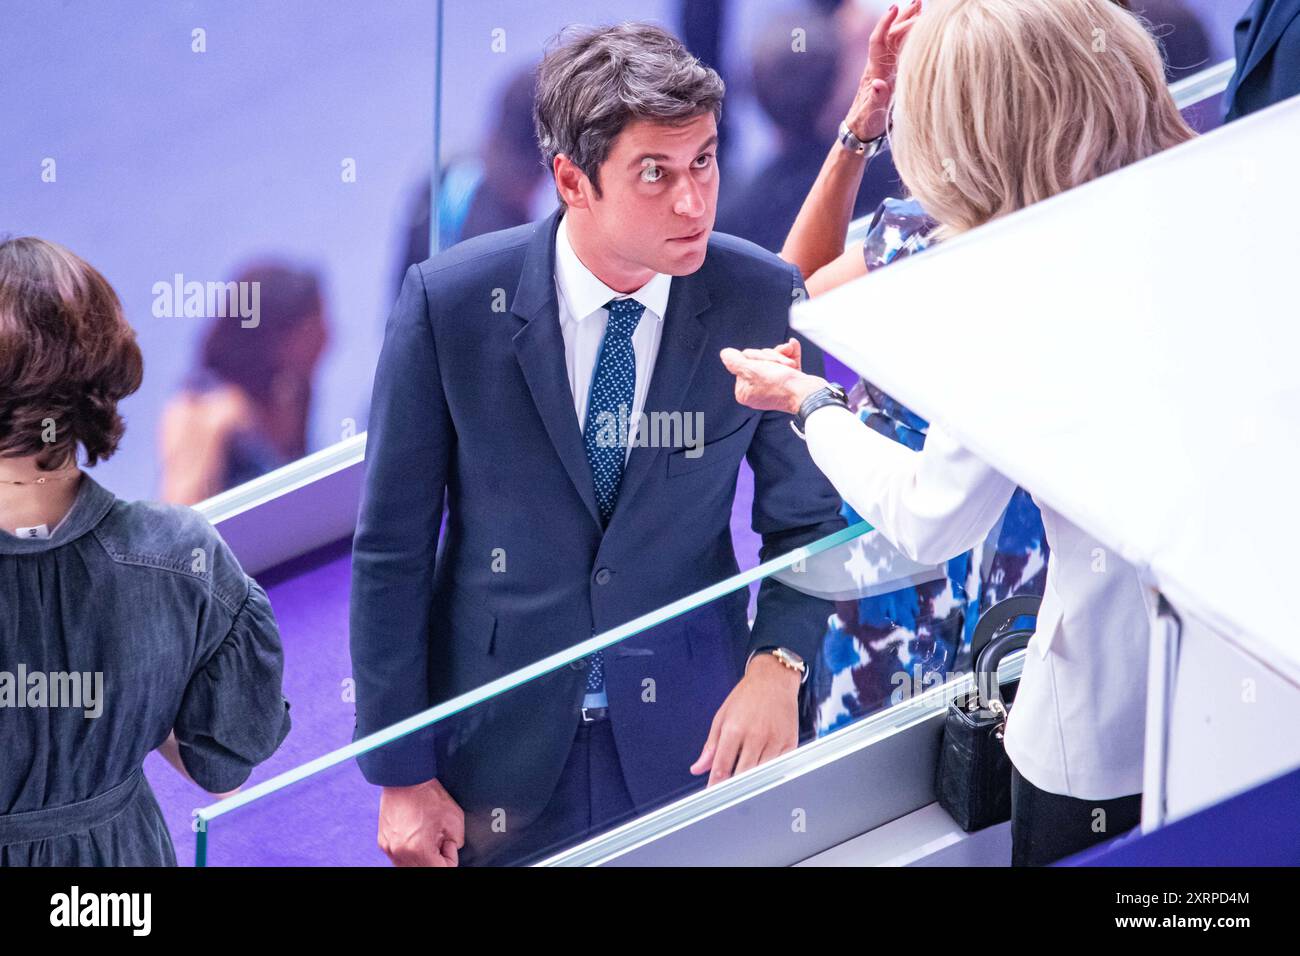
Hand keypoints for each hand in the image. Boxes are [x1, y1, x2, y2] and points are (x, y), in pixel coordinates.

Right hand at [378, 778, 464, 866]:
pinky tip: (415, 834)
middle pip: (423, 870)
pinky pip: (399, 857)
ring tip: (426, 836)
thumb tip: (448, 850)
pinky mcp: (383, 842)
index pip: (440, 871)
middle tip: (440, 840)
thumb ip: (456, 842)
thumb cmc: (429, 795)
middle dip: (435, 860)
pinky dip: (409, 852)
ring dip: (422, 858)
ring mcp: (389, 849)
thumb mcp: (455, 819)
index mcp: (419, 850)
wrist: (405, 778)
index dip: (450, 858)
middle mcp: (400, 853)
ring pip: (409, 866)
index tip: (448, 842)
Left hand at [691, 653, 800, 785]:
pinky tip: (763, 777)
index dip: (715, 785)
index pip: (722, 766)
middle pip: (742, 774)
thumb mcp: (722, 716)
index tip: (711, 796)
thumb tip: (698, 768)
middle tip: (726, 799)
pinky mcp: (790, 742)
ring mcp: (775, 740)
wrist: (774, 678)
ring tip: (743, 791)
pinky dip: (770, 774)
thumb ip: (711, 745)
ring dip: (751, 784)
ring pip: (762, 774)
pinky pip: (779, 767)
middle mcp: (755, 736)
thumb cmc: (747, 696)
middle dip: (733, 789)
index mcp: (734, 729)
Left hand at [720, 342, 826, 415]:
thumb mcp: (751, 370)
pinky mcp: (789, 382)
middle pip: (758, 360)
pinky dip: (790, 353)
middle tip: (780, 365)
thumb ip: (734, 361)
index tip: (763, 365)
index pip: (743, 363)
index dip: (755, 358)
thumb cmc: (780, 385)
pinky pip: (786, 361)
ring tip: (789, 363)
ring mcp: (774, 386)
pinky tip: (793, 346)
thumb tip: (725, 354)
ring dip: (781, 356)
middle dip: (770, 357)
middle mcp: (758, 391)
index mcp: (745, 392)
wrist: (808, 394)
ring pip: (772, 359)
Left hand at [845, 0, 922, 141]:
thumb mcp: (871, 113)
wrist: (860, 131)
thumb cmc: (865, 124)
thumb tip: (878, 84)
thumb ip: (876, 99)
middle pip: (890, 34)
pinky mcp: (889, 73)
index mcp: (874, 71)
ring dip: (907, 22)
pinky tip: (918, 31)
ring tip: (920, 7)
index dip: (885, 24)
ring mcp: (884, 68)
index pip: (878, 41)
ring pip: (896, 39)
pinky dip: (909, 37)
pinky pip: (900, 50)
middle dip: (902, 16)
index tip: (894, 8)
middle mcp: (878, 65)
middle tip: (919, 1)